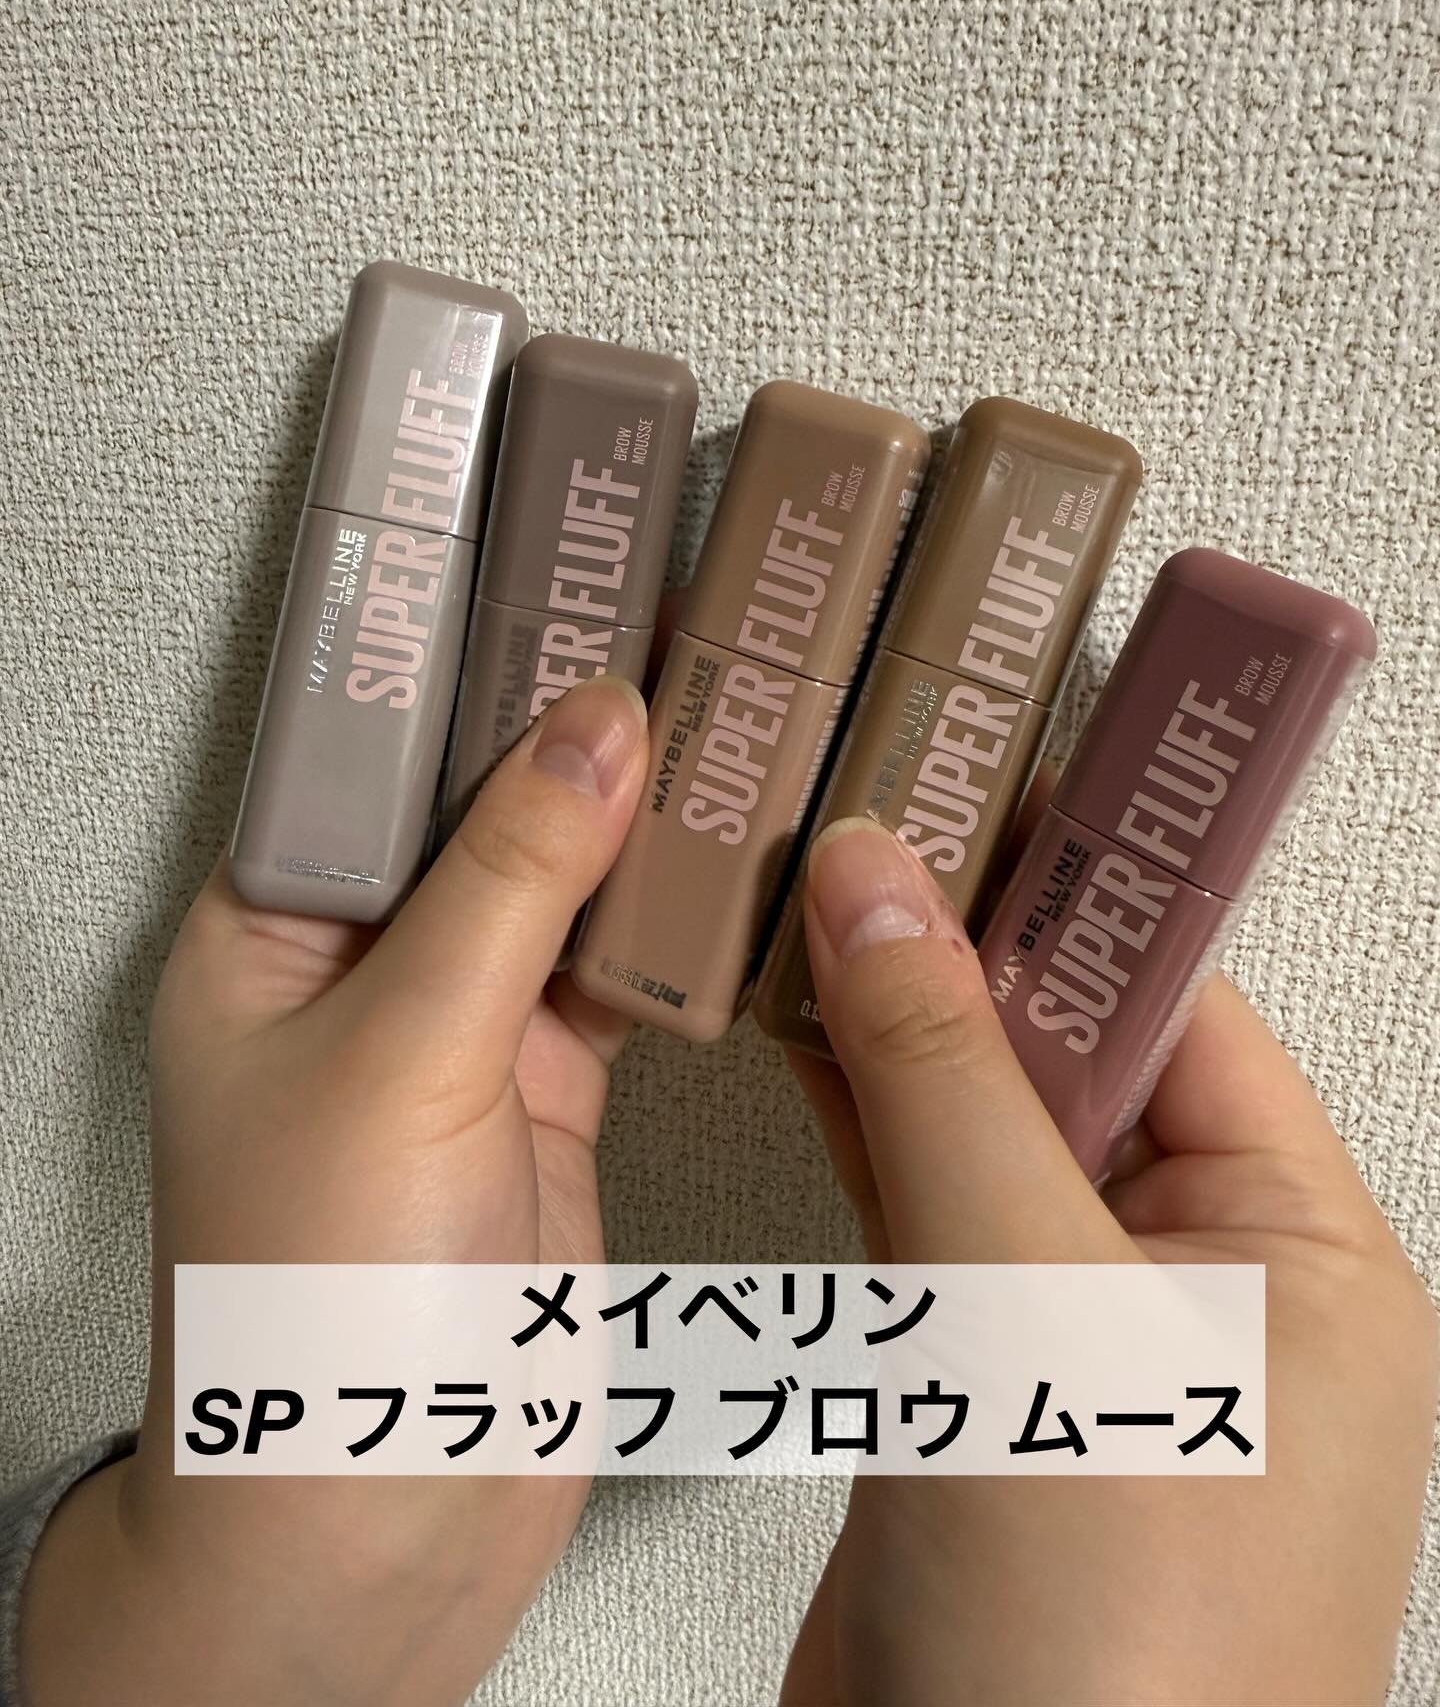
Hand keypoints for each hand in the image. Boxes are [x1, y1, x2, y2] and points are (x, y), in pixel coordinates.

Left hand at [19, 676, 649, 1706]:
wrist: (381, 1522)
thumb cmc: (314, 1310)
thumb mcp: (401, 1055)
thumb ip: (508, 881)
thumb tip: (594, 723)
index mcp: (270, 930)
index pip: (370, 748)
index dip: (465, 656)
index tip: (562, 568)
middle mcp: (364, 962)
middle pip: (479, 800)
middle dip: (578, 720)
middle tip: (684, 616)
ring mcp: (467, 1025)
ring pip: (567, 878)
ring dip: (646, 812)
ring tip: (736, 706)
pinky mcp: (553, 1087)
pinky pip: (627, 967)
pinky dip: (686, 915)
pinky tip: (742, 850)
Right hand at [781, 814, 1436, 1706]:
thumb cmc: (1111, 1654)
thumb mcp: (1031, 1302)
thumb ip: (944, 1078)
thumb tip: (882, 889)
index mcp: (1301, 1256)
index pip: (1182, 1006)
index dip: (1070, 893)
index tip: (973, 787)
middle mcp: (1214, 1293)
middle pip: (1081, 1060)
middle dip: (966, 952)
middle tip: (870, 823)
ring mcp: (1091, 1343)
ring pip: (993, 1133)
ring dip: (903, 1032)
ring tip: (817, 902)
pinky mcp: (988, 1389)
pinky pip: (933, 1216)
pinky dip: (867, 1128)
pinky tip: (806, 1041)